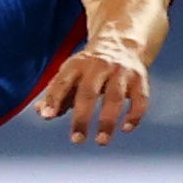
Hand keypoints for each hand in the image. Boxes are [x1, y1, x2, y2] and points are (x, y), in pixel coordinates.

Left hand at [30, 36, 151, 142]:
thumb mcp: (71, 73)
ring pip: (115, 97)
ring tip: (101, 141)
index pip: (63, 81)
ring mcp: (121, 72)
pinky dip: (135, 114)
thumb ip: (56, 93)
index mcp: (78, 64)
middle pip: (89, 92)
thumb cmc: (90, 67)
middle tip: (77, 139)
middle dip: (82, 117)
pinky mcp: (139, 78)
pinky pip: (140, 98)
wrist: (122, 41)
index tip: (47, 115)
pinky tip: (126, 128)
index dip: (54, 98)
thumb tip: (41, 112)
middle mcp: (99, 66)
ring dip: (108, 121)